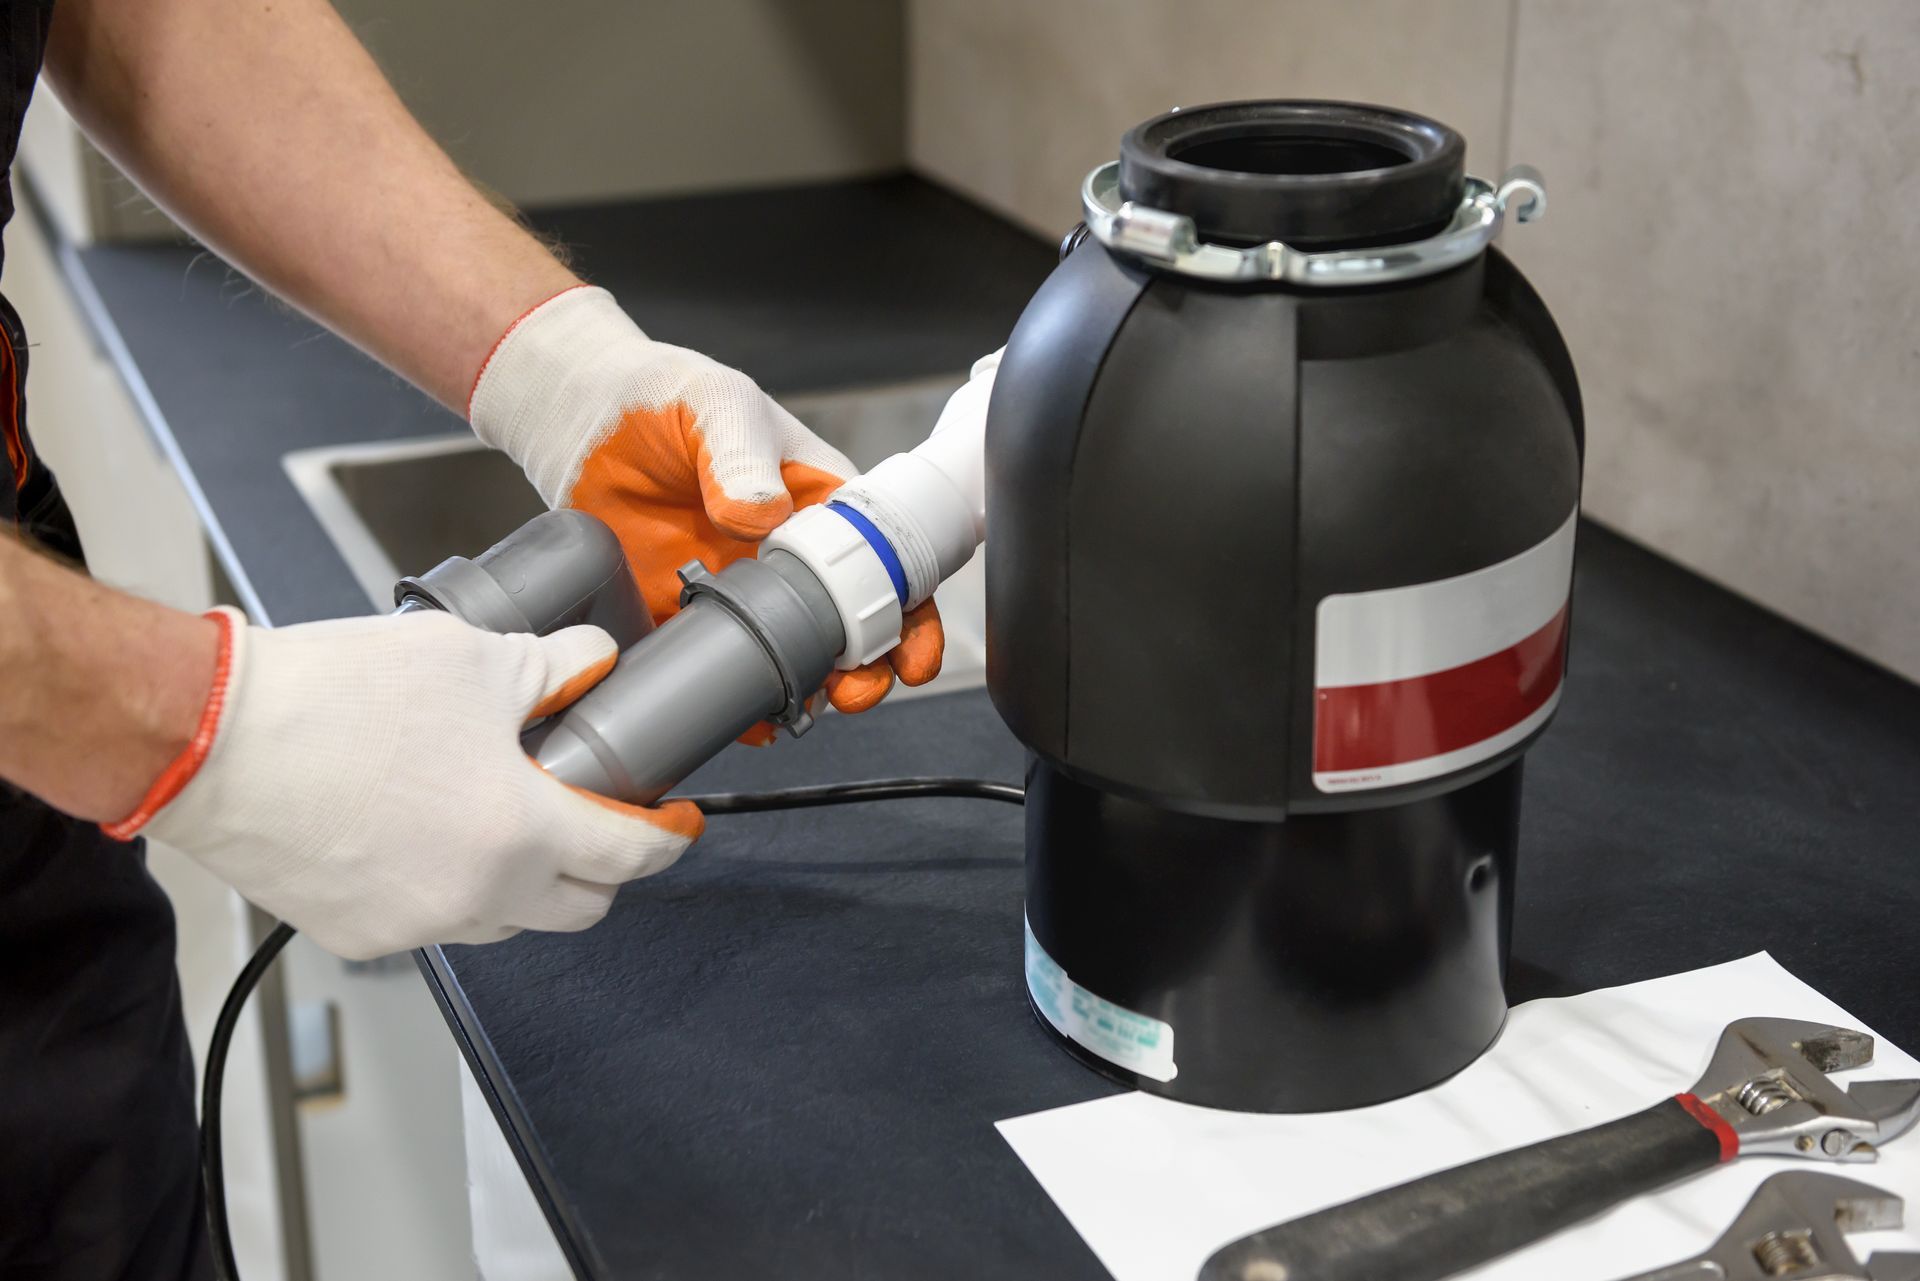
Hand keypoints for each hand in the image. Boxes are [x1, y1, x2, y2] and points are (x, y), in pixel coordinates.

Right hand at [106, 608, 700, 959]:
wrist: (212, 739)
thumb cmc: (333, 697)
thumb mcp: (470, 656)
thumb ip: (551, 668)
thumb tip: (591, 665)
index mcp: (521, 833)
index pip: (629, 858)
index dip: (666, 838)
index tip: (675, 823)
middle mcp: (476, 897)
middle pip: (579, 908)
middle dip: (601, 868)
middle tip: (593, 816)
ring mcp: (416, 926)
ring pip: (506, 921)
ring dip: (524, 879)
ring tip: (499, 812)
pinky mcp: (360, 935)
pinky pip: (435, 921)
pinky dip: (451, 885)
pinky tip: (427, 830)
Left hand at [467, 286, 940, 717]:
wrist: (580, 420)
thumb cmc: (664, 397)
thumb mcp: (715, 405)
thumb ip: (740, 454)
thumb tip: (760, 514)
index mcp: (819, 503)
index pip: (886, 562)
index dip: (910, 609)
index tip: (911, 647)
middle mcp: (789, 557)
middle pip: (852, 625)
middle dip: (870, 668)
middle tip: (859, 690)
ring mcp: (741, 594)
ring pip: (796, 657)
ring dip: (812, 691)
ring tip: (807, 706)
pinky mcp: (688, 619)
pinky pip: (723, 672)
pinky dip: (743, 703)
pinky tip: (749, 719)